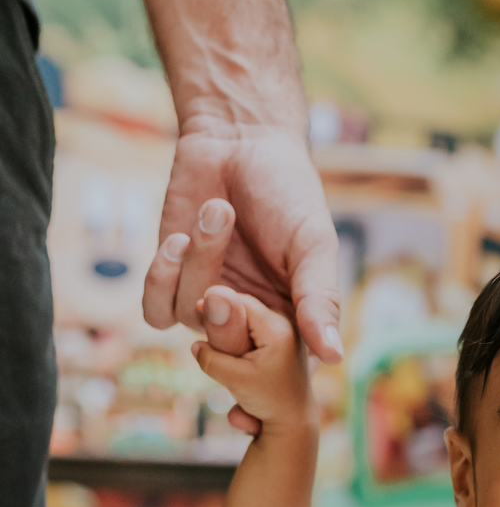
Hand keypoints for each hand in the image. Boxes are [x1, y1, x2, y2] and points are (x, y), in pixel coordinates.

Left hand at [143, 123, 341, 373]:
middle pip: (229, 355)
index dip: (266, 367)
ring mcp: (208, 300)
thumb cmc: (287, 189)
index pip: (279, 367)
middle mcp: (249, 315)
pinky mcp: (172, 280)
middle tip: (226, 284)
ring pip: (191, 320)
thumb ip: (321, 299)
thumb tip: (335, 357)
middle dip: (223, 319)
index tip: (261, 337)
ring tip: (219, 210)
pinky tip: (178, 240)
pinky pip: (157, 311)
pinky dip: (162, 279)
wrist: (238, 139)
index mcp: (291, 316)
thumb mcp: (313, 244)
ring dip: (198, 264)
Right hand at [191, 289, 315, 433]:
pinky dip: (242, 343)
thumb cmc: (270, 402)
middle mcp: (286, 323)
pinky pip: (254, 330)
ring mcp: (286, 330)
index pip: (239, 301)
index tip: (201, 322)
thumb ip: (212, 356)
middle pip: (242, 310)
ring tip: (236, 363)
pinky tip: (242, 363)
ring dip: (233, 338)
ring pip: (246, 321)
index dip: (215, 309)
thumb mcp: (235, 379)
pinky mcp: (281, 339)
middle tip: (217, 350)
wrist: (294, 422)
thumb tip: (194, 334)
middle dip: (225, 328)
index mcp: (279, 328)